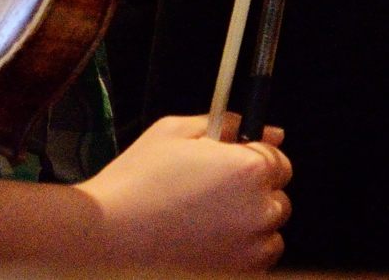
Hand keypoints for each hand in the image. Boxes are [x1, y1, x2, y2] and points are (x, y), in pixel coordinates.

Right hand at [79, 113, 292, 270]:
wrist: (107, 235)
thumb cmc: (138, 182)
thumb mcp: (175, 132)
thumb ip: (226, 124)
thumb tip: (271, 132)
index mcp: (249, 168)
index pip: (280, 161)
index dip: (254, 161)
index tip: (231, 167)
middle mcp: (259, 210)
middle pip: (278, 199)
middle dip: (253, 195)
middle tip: (210, 195)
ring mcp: (251, 250)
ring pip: (269, 235)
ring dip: (250, 228)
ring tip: (205, 223)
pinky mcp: (237, 275)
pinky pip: (256, 264)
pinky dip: (239, 256)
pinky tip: (205, 245)